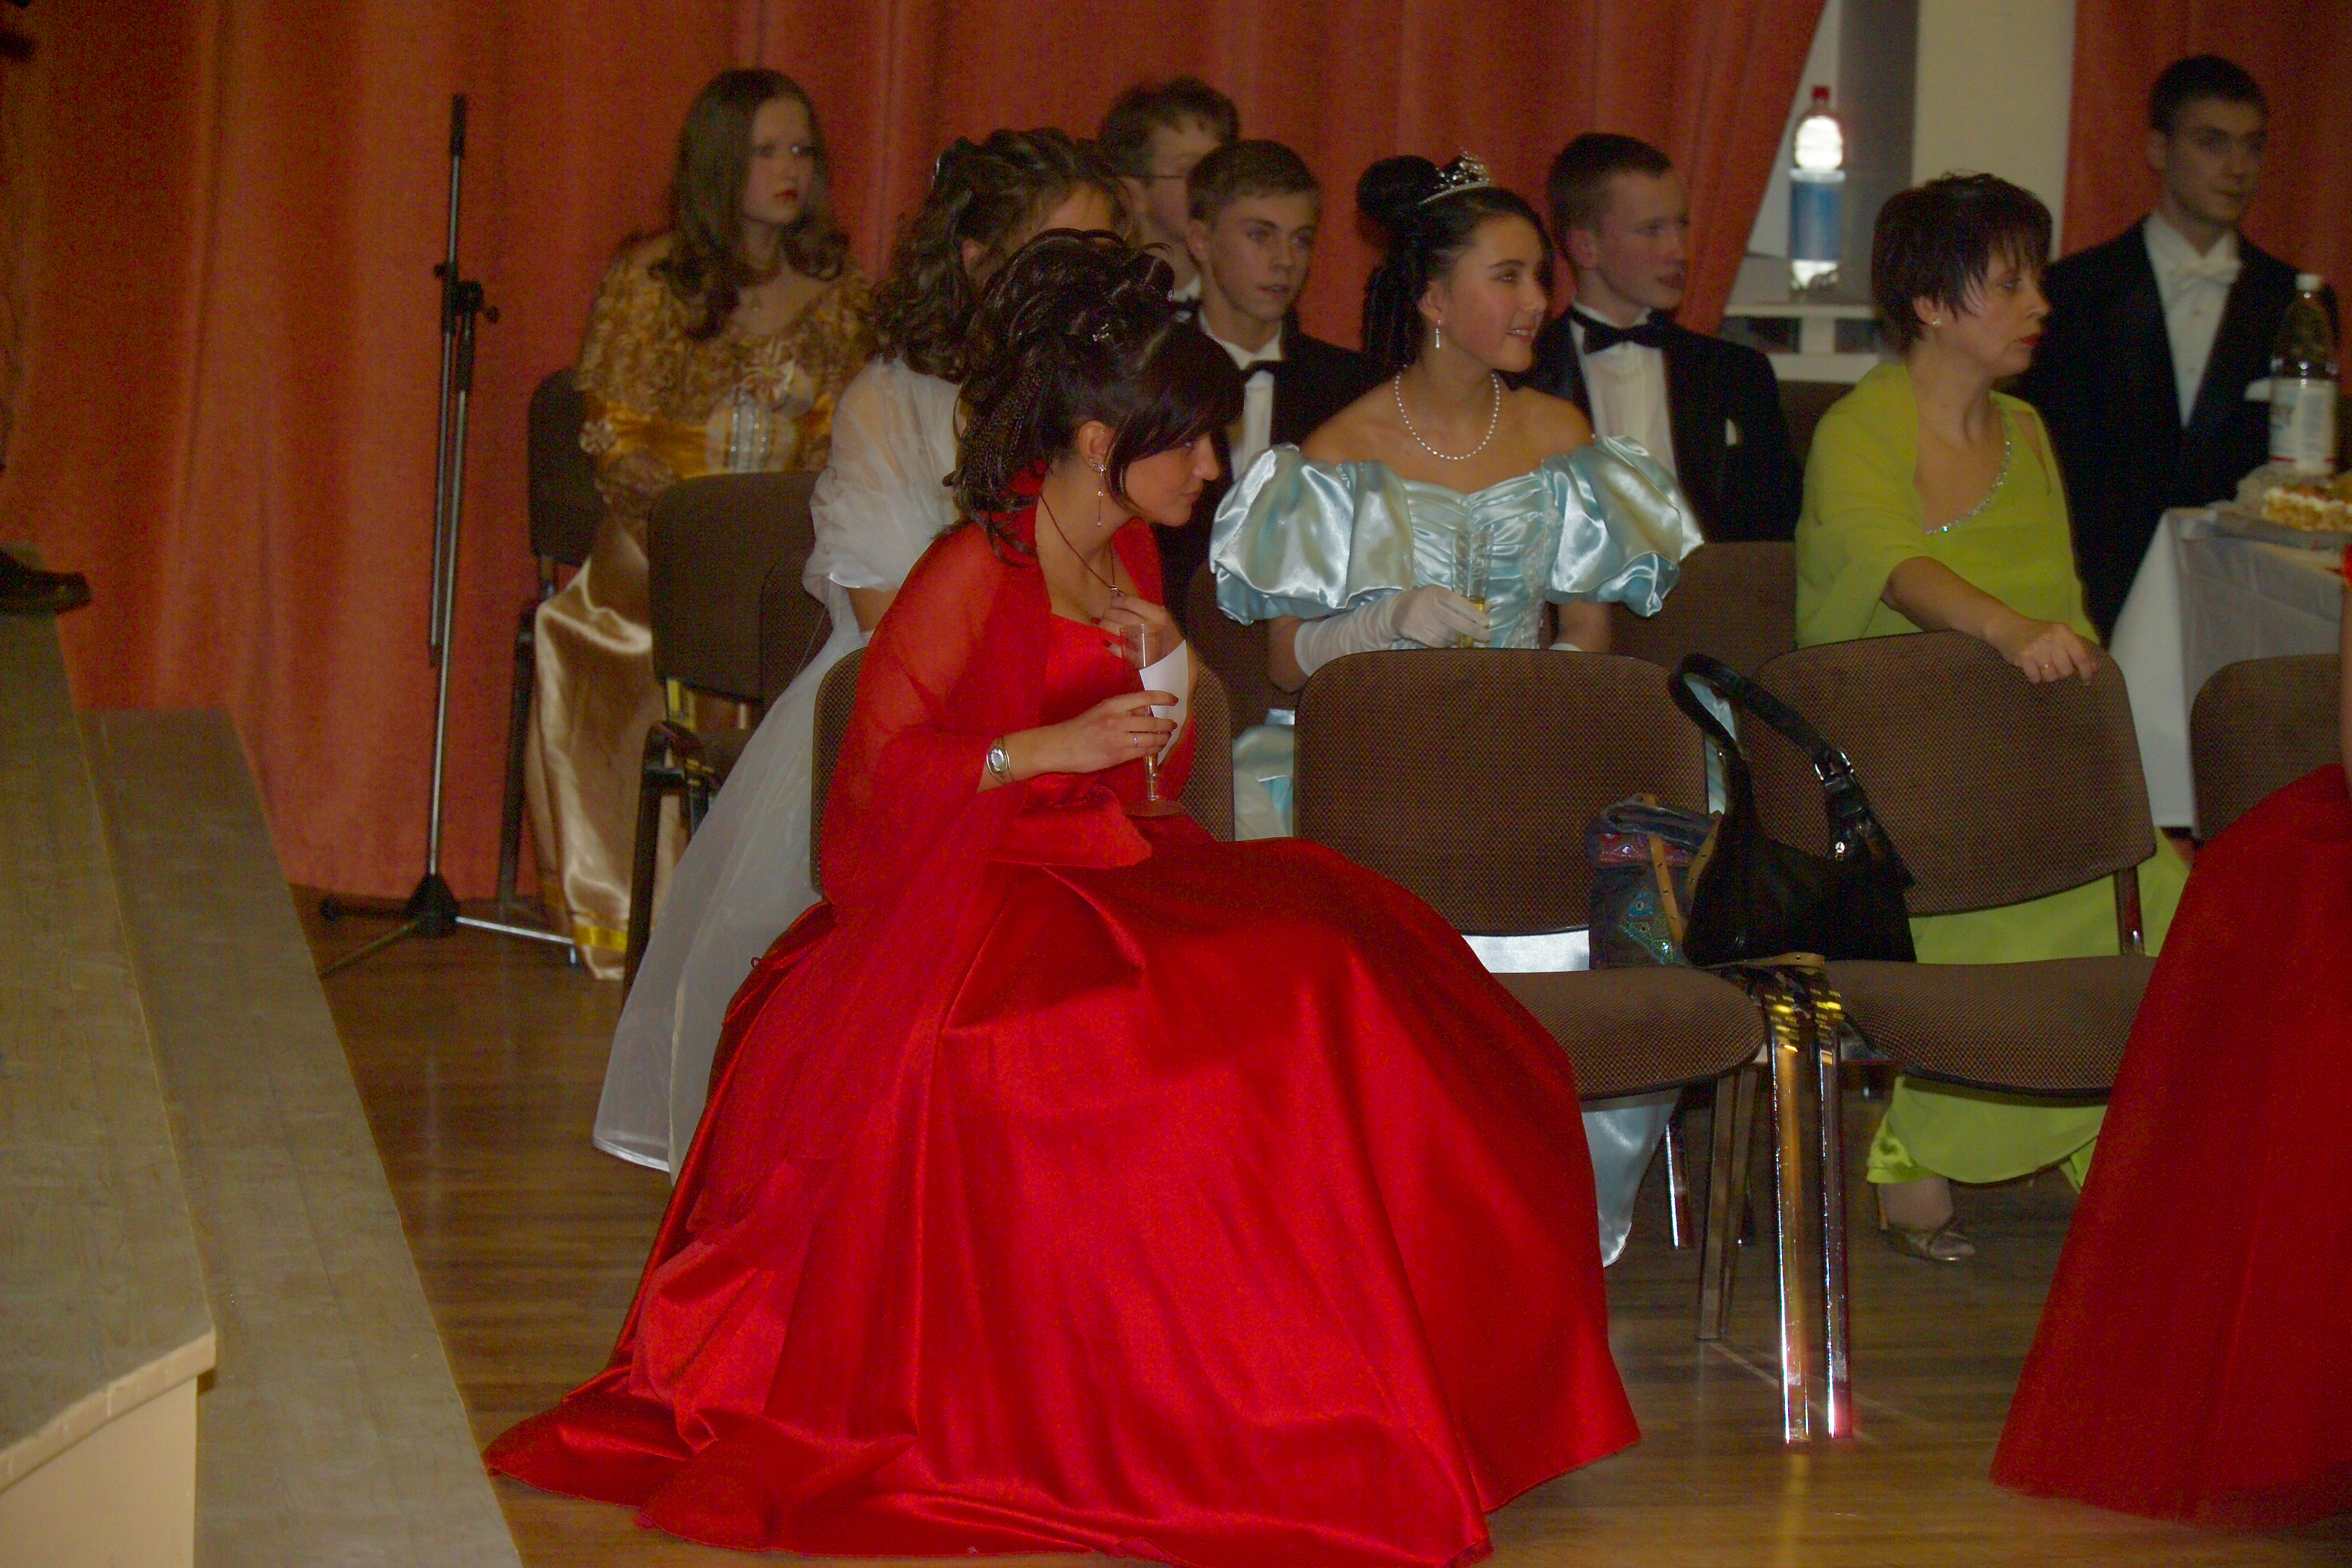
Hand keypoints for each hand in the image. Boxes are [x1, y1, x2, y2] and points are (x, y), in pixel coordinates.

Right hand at [1037, 690, 1177, 774]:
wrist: (1060, 746)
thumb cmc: (1080, 727)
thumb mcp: (1101, 710)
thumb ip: (1122, 710)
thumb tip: (1146, 711)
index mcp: (1113, 704)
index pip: (1146, 697)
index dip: (1164, 698)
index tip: (1174, 700)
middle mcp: (1118, 720)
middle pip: (1153, 721)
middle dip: (1167, 724)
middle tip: (1172, 725)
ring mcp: (1118, 739)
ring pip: (1151, 739)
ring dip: (1162, 739)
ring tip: (1166, 738)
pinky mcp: (1118, 756)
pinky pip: (1142, 753)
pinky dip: (1152, 751)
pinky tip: (1155, 749)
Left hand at [1098, 591, 1178, 665]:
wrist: (1180, 663)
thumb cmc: (1170, 638)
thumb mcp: (1163, 620)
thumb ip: (1146, 610)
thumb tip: (1122, 598)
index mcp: (1158, 614)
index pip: (1131, 602)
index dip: (1117, 601)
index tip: (1112, 603)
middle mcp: (1150, 626)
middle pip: (1121, 615)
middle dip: (1109, 613)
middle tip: (1104, 614)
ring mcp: (1143, 643)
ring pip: (1118, 629)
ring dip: (1105, 625)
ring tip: (1100, 624)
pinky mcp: (1139, 658)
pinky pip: (1120, 650)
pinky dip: (1111, 646)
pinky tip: (1106, 642)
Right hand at [1388, 585, 1487, 646]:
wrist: (1396, 611)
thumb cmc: (1426, 603)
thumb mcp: (1442, 598)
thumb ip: (1464, 603)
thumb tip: (1489, 607)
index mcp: (1435, 592)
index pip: (1456, 602)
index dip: (1472, 612)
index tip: (1486, 622)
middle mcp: (1426, 604)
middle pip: (1453, 620)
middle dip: (1472, 630)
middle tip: (1485, 637)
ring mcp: (1418, 618)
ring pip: (1445, 633)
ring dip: (1459, 639)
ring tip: (1466, 641)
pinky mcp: (1412, 630)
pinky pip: (1435, 642)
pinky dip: (1446, 645)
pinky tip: (1452, 644)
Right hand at [1990, 614, 2098, 683]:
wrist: (2007, 627)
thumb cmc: (2036, 633)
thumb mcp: (2059, 637)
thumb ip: (2077, 651)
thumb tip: (2094, 668)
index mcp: (2063, 632)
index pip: (2081, 657)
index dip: (2087, 672)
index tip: (2087, 682)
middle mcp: (2051, 639)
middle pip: (2066, 671)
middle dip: (2061, 673)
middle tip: (2053, 667)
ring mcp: (2036, 648)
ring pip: (2051, 676)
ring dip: (2047, 676)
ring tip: (2041, 666)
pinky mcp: (2023, 657)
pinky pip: (2035, 678)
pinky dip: (2034, 677)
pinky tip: (2031, 668)